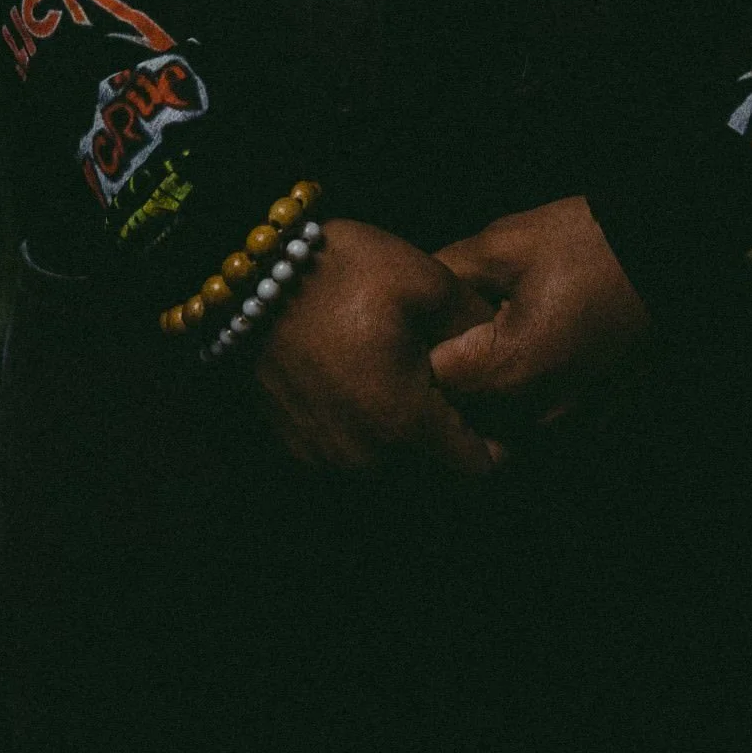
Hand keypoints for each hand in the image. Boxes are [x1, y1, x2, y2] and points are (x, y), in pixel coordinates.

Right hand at [253, 217, 504, 476]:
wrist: (244, 276)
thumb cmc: (340, 273)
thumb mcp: (428, 283)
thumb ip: (477, 327)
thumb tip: (507, 351)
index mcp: (403, 425)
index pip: (478, 473)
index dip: (499, 443)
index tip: (498, 408)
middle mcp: (364, 461)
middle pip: (436, 479)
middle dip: (455, 444)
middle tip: (461, 394)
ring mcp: (325, 460)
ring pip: (395, 475)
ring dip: (413, 446)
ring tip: (417, 388)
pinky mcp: (298, 451)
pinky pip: (355, 461)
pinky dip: (373, 440)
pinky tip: (374, 390)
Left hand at [429, 197, 651, 436]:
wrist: (674, 260)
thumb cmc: (592, 244)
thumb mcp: (505, 243)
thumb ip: (447, 272)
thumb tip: (410, 292)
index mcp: (506, 370)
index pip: (429, 382)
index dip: (419, 349)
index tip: (423, 323)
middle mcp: (535, 414)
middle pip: (462, 416)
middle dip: (449, 381)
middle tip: (453, 335)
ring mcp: (569, 426)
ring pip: (499, 430)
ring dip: (485, 400)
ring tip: (489, 349)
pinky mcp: (594, 424)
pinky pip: (538, 429)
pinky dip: (523, 406)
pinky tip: (527, 361)